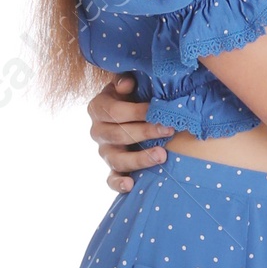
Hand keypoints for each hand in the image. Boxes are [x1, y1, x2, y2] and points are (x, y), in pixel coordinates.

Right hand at [87, 74, 166, 194]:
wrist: (127, 113)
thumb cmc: (131, 96)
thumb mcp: (126, 85)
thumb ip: (124, 81)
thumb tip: (127, 84)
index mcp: (98, 109)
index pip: (114, 112)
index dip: (137, 111)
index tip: (158, 110)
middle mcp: (97, 132)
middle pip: (118, 135)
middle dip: (145, 132)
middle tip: (168, 129)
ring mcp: (104, 152)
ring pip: (117, 160)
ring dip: (140, 159)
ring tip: (162, 155)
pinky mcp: (112, 168)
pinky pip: (111, 180)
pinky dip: (118, 184)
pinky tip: (130, 186)